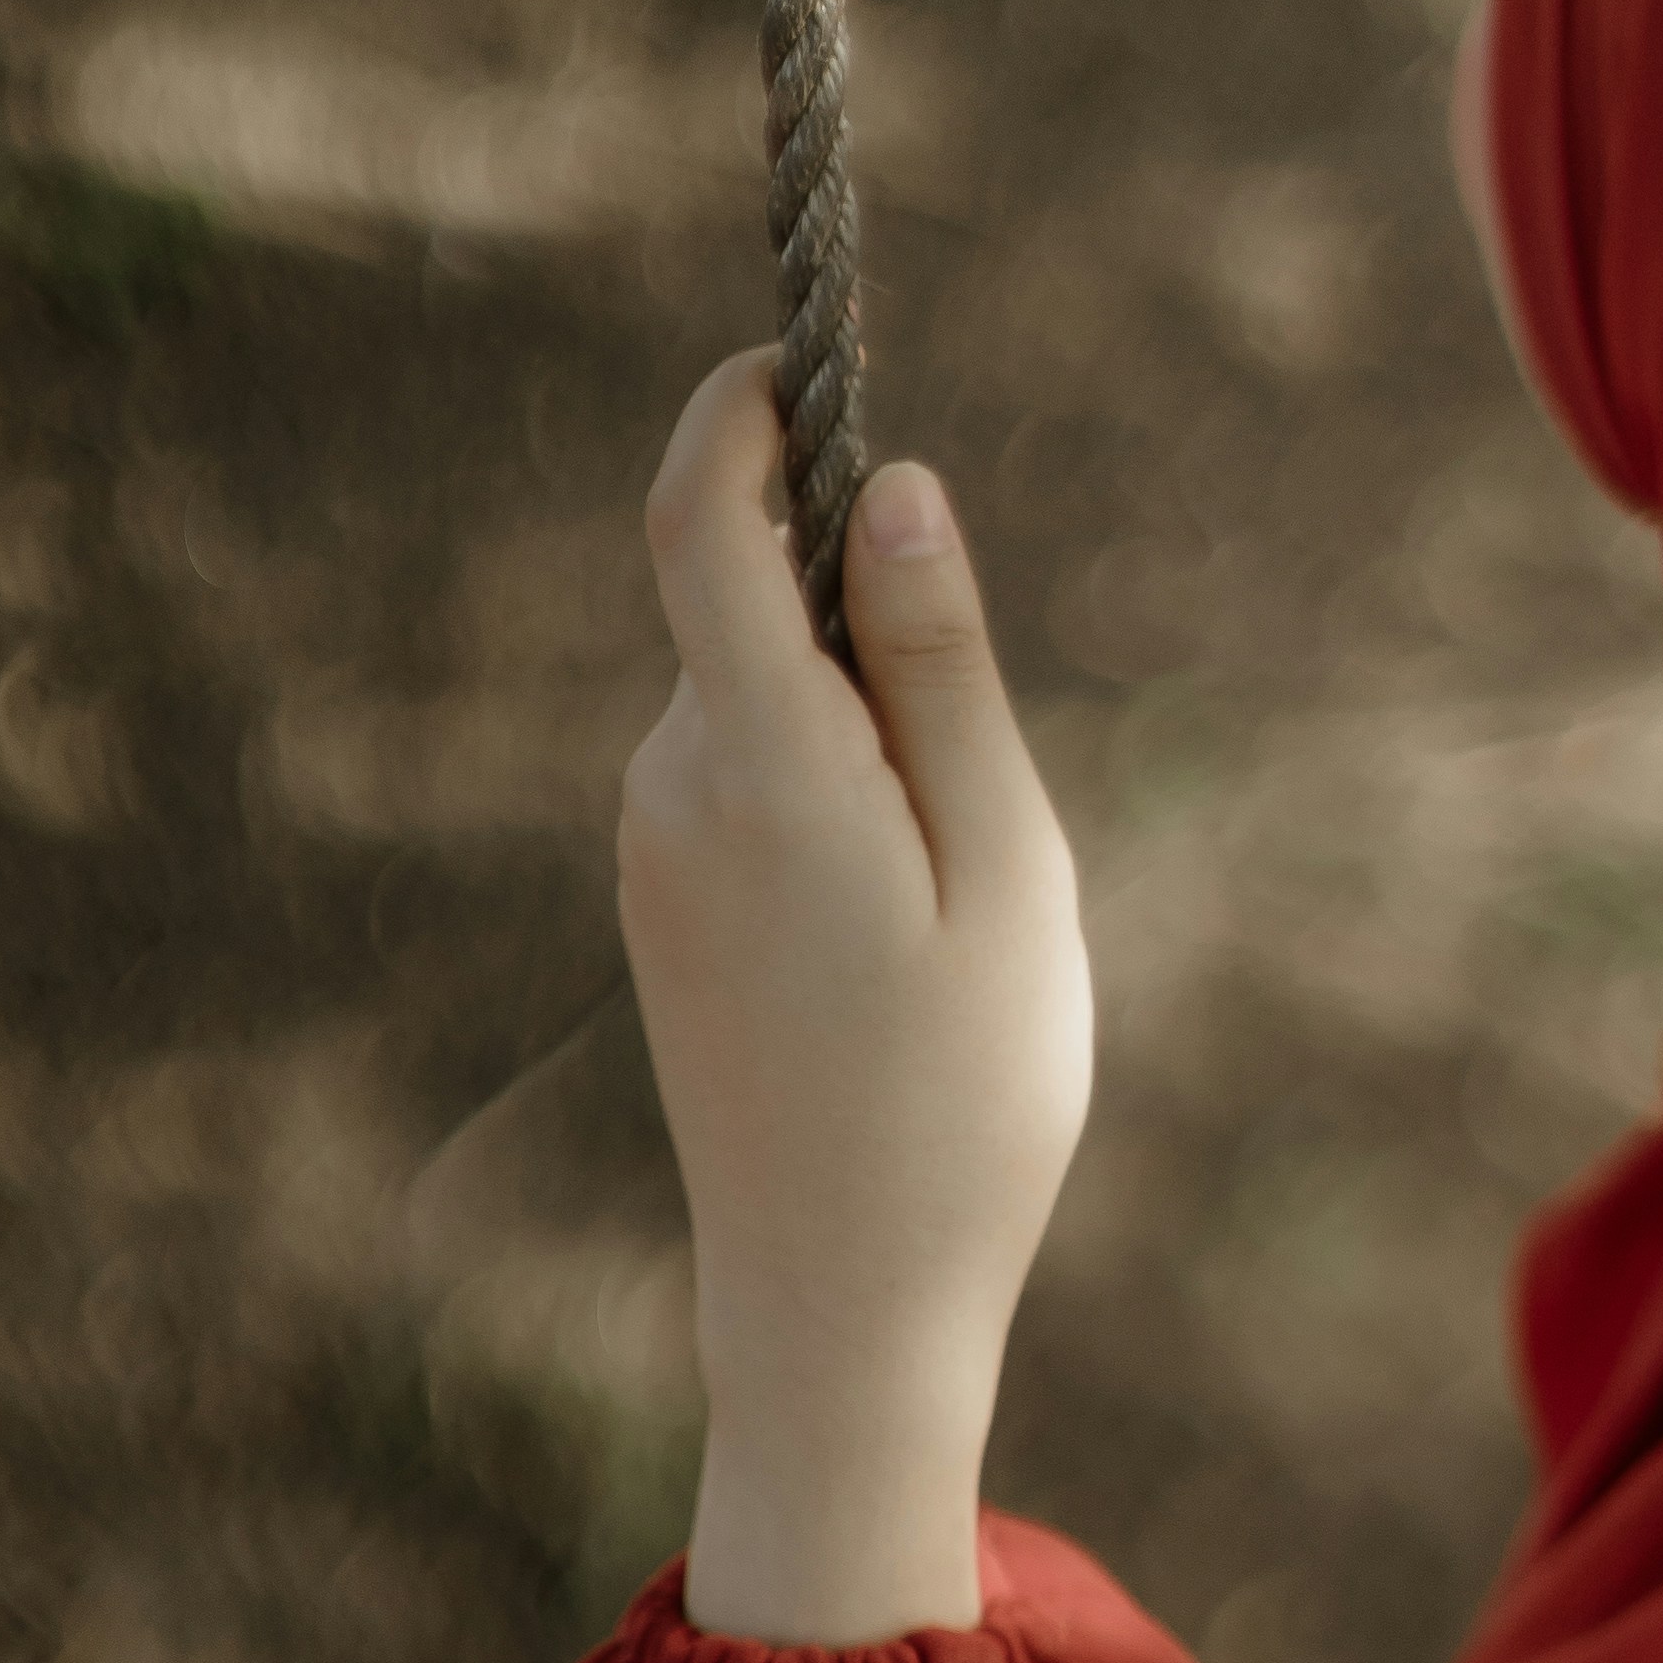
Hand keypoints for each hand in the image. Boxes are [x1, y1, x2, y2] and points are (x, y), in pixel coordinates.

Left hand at [622, 362, 1092, 1641]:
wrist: (840, 1309)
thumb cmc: (963, 1102)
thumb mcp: (1008, 872)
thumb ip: (945, 670)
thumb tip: (891, 485)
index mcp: (761, 764)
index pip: (705, 516)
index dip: (742, 408)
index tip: (803, 353)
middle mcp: (673, 788)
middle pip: (752, 606)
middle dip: (868, 619)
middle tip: (989, 800)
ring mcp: (654, 853)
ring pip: (761, 702)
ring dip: (865, 734)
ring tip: (954, 907)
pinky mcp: (662, 907)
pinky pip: (750, 783)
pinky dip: (834, 803)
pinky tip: (899, 949)